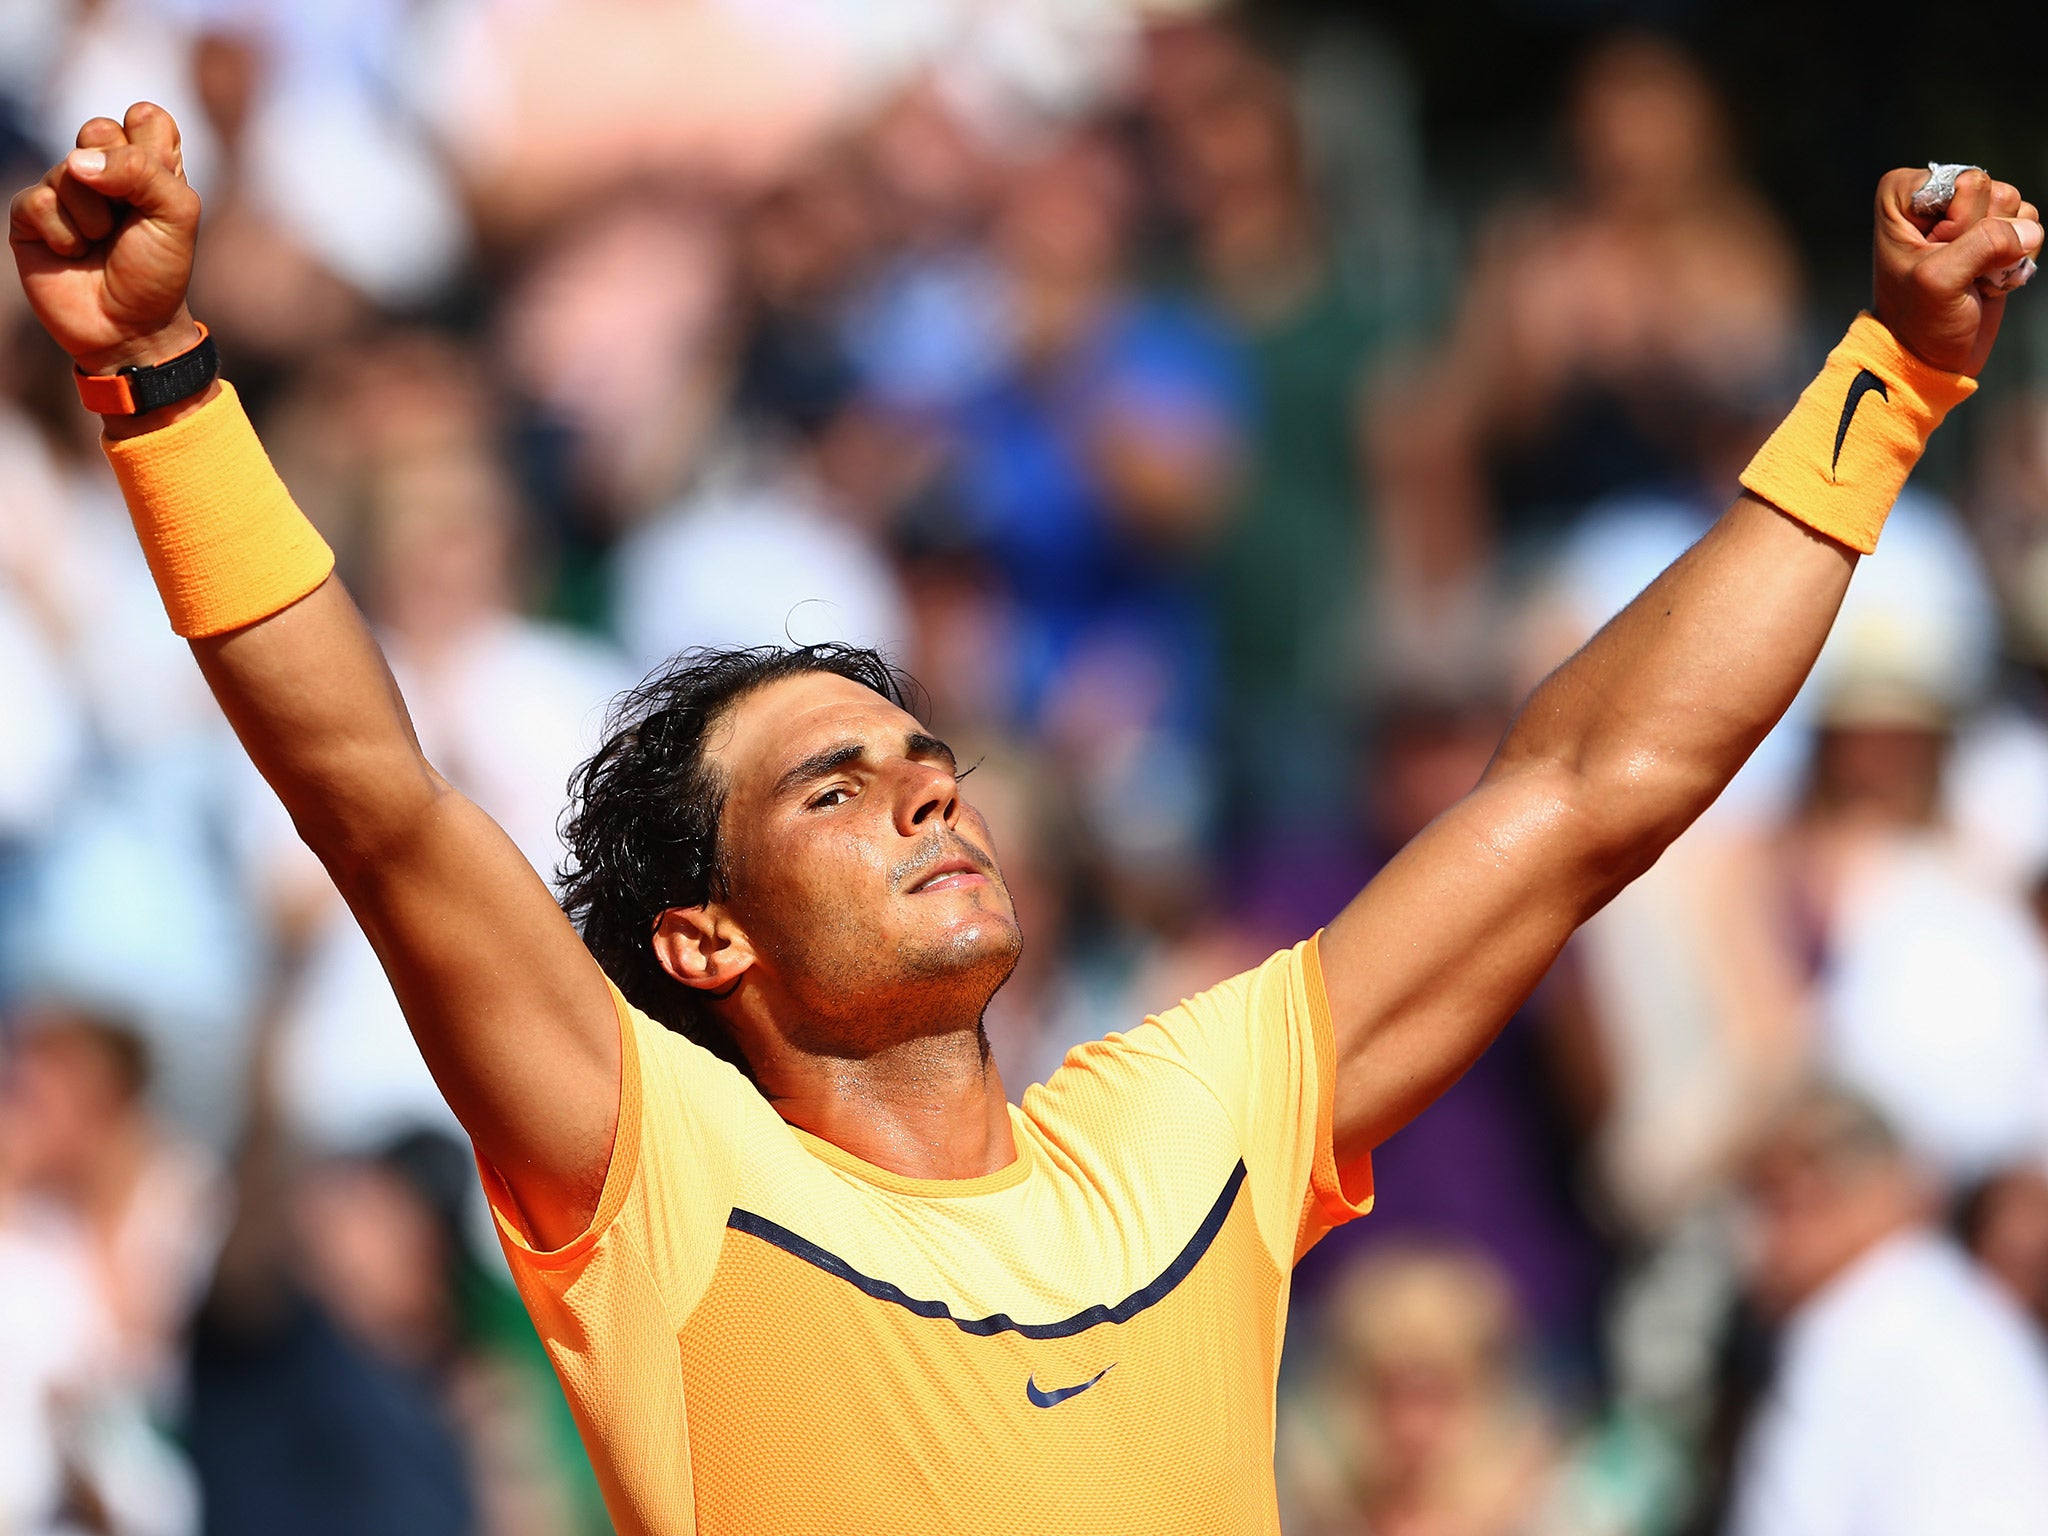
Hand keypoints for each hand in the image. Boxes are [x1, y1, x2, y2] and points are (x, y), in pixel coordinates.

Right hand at [8, 103, 201, 377]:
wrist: (128, 328)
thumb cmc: (158, 272)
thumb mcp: (177, 218)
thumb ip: (144, 172)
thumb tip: (78, 162)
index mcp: (148, 165)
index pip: (145, 116)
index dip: (150, 147)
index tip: (159, 187)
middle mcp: (105, 170)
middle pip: (98, 128)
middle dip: (118, 176)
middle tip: (128, 217)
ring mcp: (64, 188)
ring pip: (68, 168)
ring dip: (94, 217)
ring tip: (102, 244)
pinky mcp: (30, 213)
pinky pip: (39, 201)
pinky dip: (64, 234)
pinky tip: (74, 254)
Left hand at [1873, 166, 2041, 376]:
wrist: (1931, 357)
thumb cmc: (1919, 322)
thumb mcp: (1939, 283)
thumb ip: (1983, 245)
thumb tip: (2029, 230)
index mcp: (1902, 196)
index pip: (1960, 182)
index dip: (1956, 223)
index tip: (1933, 254)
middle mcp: (1935, 197)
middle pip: (1991, 189)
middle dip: (1980, 236)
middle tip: (1954, 269)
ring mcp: (1967, 214)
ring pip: (2015, 205)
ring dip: (2001, 250)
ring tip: (1969, 277)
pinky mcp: (1995, 233)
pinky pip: (2030, 225)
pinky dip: (2016, 258)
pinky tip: (1987, 279)